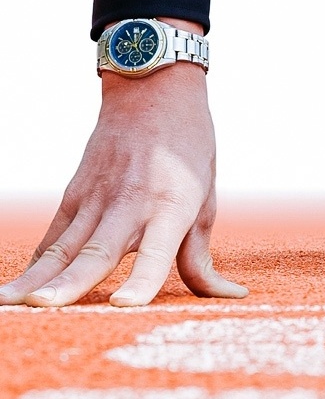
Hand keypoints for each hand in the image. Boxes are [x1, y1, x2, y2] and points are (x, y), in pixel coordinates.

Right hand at [0, 64, 247, 306]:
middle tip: (45, 306)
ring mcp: (96, 198)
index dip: (143, 279)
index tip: (125, 305)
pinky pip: (53, 238)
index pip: (158, 250)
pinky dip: (35, 264)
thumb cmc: (188, 151)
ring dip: (36, 277)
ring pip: (64, 246)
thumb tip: (228, 295)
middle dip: (71, 282)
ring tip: (14, 303)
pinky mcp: (74, 195)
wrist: (152, 92)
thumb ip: (202, 256)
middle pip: (98, 249)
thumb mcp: (206, 200)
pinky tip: (15, 291)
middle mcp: (131, 203)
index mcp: (173, 205)